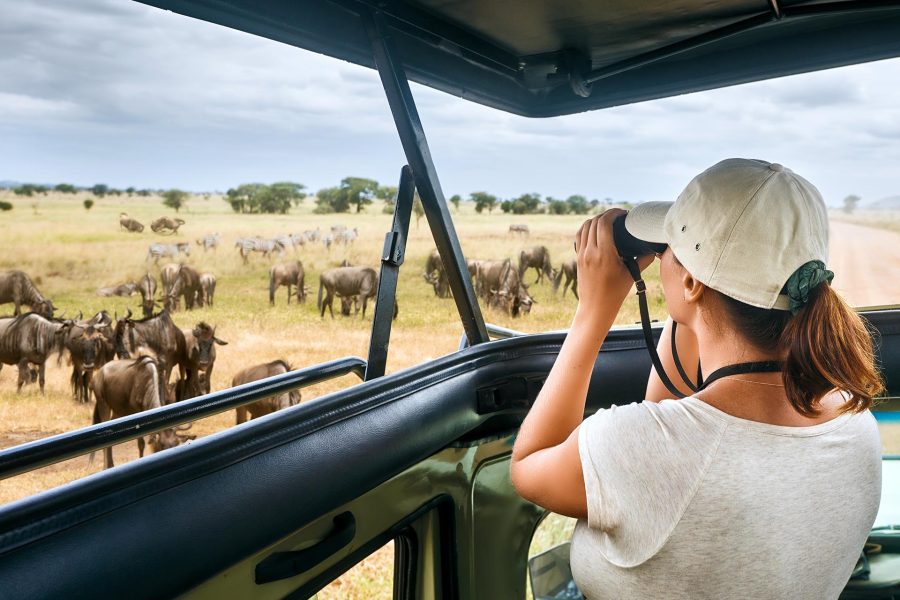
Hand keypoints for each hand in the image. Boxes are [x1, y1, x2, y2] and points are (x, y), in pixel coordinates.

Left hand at [573, 210, 653, 329]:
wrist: (595, 308)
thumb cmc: (614, 293)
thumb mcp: (631, 275)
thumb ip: (643, 260)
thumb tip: (655, 249)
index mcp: (604, 254)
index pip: (604, 223)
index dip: (613, 213)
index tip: (623, 213)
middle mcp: (590, 252)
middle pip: (594, 222)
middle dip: (606, 215)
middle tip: (618, 216)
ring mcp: (582, 255)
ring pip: (584, 227)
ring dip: (595, 219)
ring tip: (608, 220)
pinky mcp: (578, 258)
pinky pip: (579, 236)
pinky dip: (587, 228)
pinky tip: (595, 229)